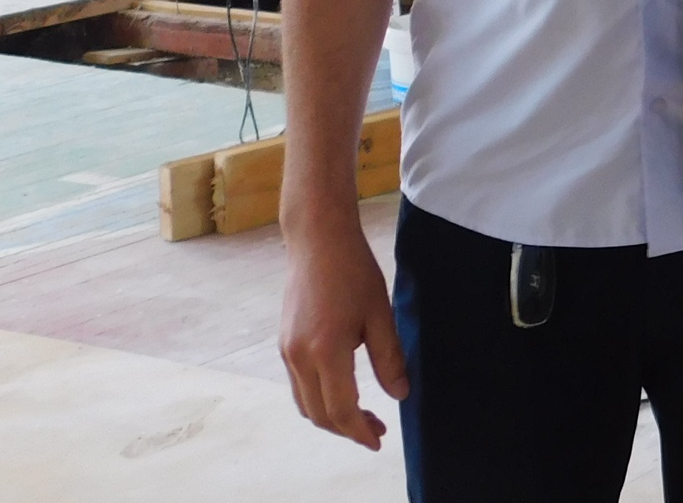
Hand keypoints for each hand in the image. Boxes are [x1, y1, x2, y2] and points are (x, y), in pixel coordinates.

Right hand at [278, 216, 407, 449]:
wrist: (318, 241)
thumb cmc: (354, 271)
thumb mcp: (381, 313)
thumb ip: (388, 357)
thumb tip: (399, 395)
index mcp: (325, 351)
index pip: (340, 409)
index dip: (360, 430)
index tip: (379, 440)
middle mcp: (298, 357)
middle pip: (319, 414)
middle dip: (347, 429)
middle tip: (377, 431)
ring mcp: (286, 352)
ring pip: (305, 403)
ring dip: (331, 417)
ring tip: (362, 416)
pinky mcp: (284, 344)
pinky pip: (299, 386)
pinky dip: (318, 400)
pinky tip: (342, 393)